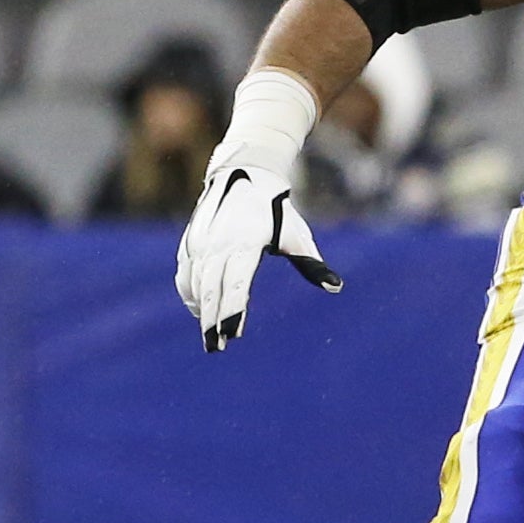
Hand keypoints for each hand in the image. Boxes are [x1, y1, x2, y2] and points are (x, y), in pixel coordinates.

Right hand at [176, 162, 341, 351]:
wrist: (245, 175)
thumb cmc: (277, 210)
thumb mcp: (297, 235)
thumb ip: (312, 264)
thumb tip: (337, 287)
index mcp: (245, 242)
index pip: (237, 282)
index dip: (234, 308)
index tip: (233, 333)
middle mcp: (219, 243)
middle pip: (211, 288)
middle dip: (212, 319)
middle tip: (215, 347)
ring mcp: (201, 242)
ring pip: (195, 283)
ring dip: (201, 310)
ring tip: (210, 336)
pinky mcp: (190, 242)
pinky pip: (185, 273)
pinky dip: (190, 293)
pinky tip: (199, 310)